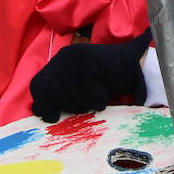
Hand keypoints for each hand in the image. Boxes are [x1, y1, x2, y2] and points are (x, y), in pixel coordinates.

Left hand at [29, 30, 151, 123]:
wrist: (135, 65)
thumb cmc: (107, 82)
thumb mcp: (79, 92)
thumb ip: (60, 97)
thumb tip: (38, 112)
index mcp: (58, 64)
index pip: (38, 85)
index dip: (43, 103)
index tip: (53, 118)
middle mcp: (63, 56)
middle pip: (50, 88)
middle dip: (66, 105)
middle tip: (84, 108)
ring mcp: (75, 55)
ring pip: (68, 88)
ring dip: (85, 102)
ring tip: (98, 103)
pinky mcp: (88, 56)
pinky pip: (84, 84)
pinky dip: (95, 96)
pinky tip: (105, 95)